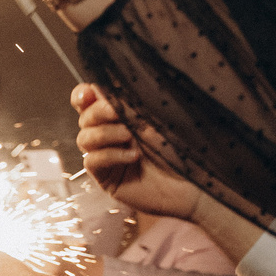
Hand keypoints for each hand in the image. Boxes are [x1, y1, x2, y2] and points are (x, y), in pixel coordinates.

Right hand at [72, 83, 198, 217]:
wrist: (193, 184)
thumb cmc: (181, 151)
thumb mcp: (155, 122)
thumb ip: (128, 106)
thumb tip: (101, 90)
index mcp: (120, 117)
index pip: (88, 102)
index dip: (82, 95)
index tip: (89, 93)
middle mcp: (110, 135)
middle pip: (84, 118)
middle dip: (97, 113)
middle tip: (116, 113)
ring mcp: (106, 156)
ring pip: (85, 138)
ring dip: (104, 133)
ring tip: (129, 136)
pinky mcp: (106, 177)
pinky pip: (92, 160)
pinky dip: (109, 155)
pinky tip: (132, 156)